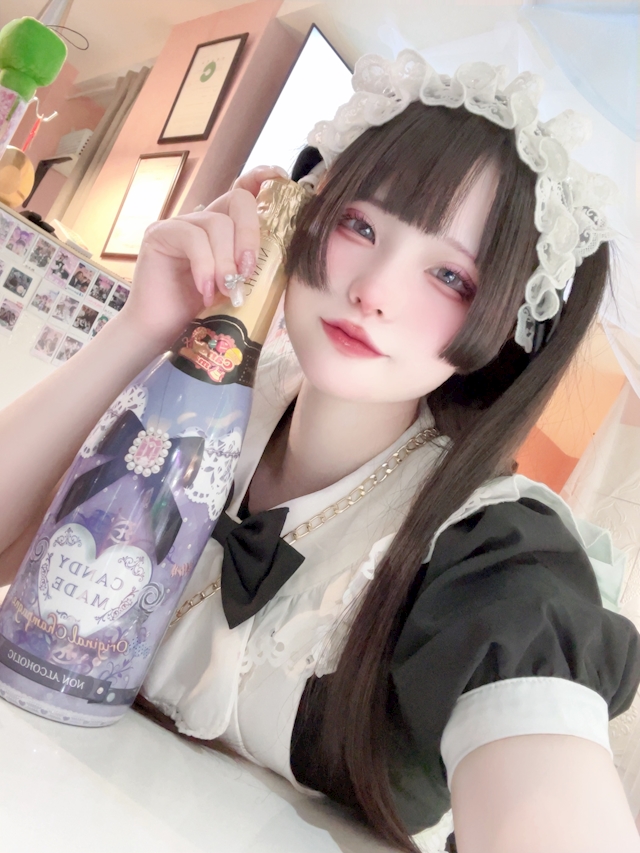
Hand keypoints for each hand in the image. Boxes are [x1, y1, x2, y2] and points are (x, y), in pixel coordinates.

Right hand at [120, 165, 288, 349]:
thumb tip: (288, 264)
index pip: (246, 192)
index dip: (263, 179)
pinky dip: (204, 266)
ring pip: (216, 223)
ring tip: (224, 292)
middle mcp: (205, 220)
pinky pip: (192, 238)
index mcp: (227, 231)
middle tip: (248, 271)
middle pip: (238, 200)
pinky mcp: (160, 234)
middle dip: (249, 235)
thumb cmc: (201, 315)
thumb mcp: (239, 292)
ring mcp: (181, 224)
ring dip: (225, 261)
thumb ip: (257, 273)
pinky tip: (205, 290)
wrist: (161, 333)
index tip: (280, 177)